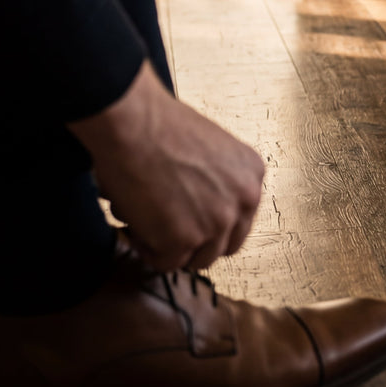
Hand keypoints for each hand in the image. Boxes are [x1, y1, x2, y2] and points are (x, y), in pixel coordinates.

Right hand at [67, 61, 264, 271]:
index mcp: (252, 173)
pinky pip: (168, 263)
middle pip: (227, 244)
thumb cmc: (159, 126)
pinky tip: (136, 229)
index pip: (242, 218)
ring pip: (200, 259)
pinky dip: (149, 251)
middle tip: (169, 231)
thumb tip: (200, 205)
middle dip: (198, 242)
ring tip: (147, 226)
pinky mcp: (186, 239)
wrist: (134, 123)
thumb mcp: (211, 148)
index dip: (214, 224)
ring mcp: (218, 222)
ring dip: (174, 249)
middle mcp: (244, 199)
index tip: (192, 222)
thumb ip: (217, 178)